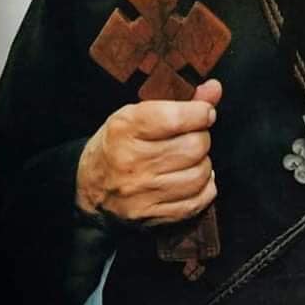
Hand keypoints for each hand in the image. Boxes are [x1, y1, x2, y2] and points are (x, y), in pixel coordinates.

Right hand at [76, 79, 221, 225]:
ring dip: (203, 163)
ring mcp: (142, 193)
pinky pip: (197, 201)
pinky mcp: (152, 216)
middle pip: (195, 146)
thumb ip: (180, 101)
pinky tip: (191, 178)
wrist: (89, 190)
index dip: (201, 113)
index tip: (204, 113)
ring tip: (189, 159)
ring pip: (200, 173)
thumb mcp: (137, 114)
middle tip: (192, 137)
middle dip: (201, 137)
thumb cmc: (118, 145)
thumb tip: (215, 88)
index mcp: (125, 129)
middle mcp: (132, 162)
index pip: (177, 118)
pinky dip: (203, 188)